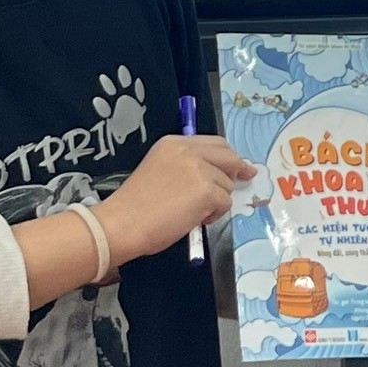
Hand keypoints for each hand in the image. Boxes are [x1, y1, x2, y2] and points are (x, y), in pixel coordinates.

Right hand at [101, 133, 257, 264]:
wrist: (123, 223)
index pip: (213, 143)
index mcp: (174, 143)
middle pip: (227, 156)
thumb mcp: (159, 170)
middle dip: (237, 169)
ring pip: (227, 184)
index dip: (227, 156)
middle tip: (245, 178)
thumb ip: (185, 166)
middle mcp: (188, 151)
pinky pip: (225, 203)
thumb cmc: (135, 205)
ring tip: (191, 212)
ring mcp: (199, 170)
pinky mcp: (207, 191)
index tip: (237, 165)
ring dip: (216, 200)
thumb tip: (216, 174)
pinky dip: (214, 214)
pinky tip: (194, 219)